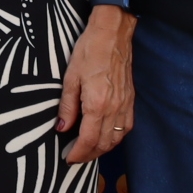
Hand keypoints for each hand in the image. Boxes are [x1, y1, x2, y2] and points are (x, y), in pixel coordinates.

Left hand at [57, 5, 134, 162]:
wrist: (113, 34)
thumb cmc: (90, 50)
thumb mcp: (70, 77)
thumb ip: (67, 106)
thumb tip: (61, 128)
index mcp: (97, 104)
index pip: (88, 140)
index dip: (78, 153)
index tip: (68, 158)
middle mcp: (114, 108)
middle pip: (103, 144)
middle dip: (89, 155)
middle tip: (75, 157)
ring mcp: (125, 105)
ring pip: (116, 139)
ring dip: (102, 149)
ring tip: (88, 151)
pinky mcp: (130, 100)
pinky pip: (125, 128)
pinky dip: (115, 138)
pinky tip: (105, 137)